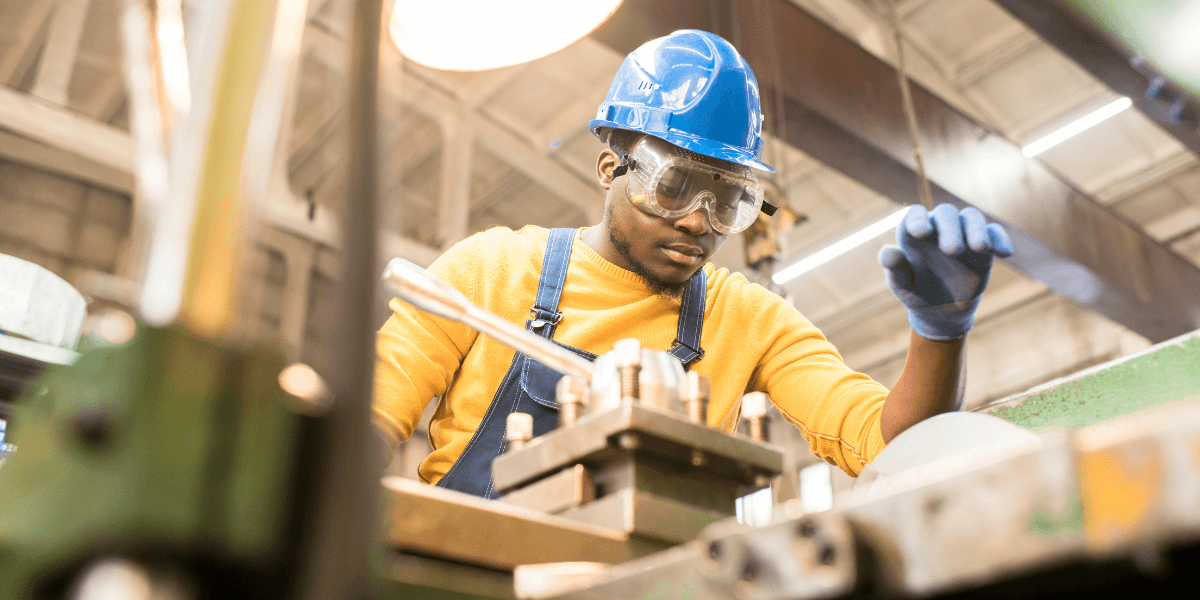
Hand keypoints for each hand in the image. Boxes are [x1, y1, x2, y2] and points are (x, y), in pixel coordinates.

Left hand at [878, 204, 1013, 340]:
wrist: (942, 310)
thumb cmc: (917, 293)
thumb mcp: (903, 286)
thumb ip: (896, 270)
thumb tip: (889, 253)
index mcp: (914, 234)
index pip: (914, 214)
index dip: (917, 220)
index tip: (921, 233)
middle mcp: (938, 228)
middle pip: (945, 213)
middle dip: (950, 229)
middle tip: (952, 251)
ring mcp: (962, 234)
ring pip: (971, 217)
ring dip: (977, 230)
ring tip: (979, 248)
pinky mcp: (983, 246)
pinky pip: (994, 234)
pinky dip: (1000, 240)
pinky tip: (1004, 254)